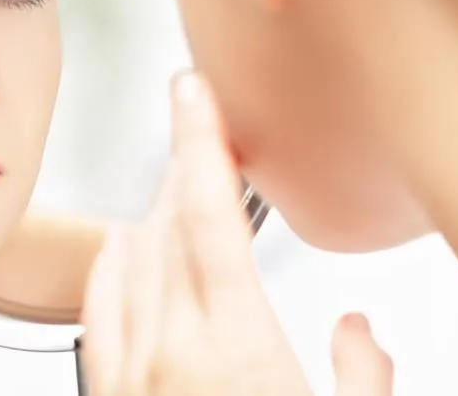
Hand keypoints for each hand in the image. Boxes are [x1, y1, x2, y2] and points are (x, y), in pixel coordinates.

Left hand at [80, 71, 393, 394]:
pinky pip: (96, 306)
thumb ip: (362, 374)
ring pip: (130, 257)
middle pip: (169, 225)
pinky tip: (120, 245)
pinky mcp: (107, 391)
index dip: (199, 141)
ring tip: (179, 188)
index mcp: (238, 350)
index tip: (193, 92)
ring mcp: (130, 371)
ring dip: (156, 211)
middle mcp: (172, 350)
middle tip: (206, 138)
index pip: (210, 216)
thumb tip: (359, 332)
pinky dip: (110, 261)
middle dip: (187, 170)